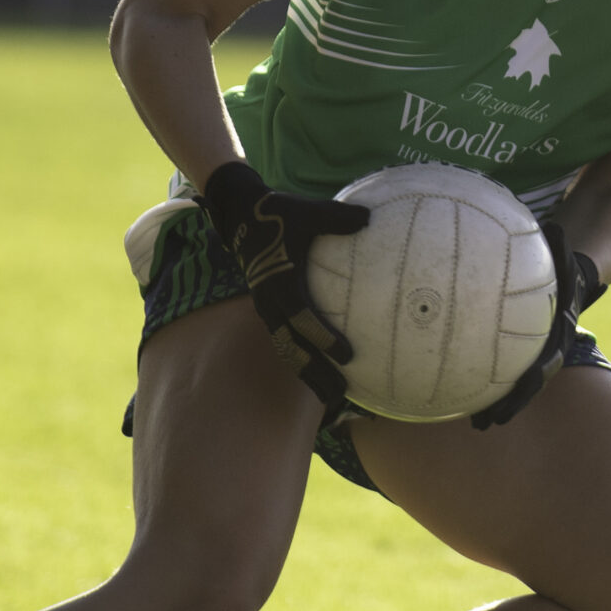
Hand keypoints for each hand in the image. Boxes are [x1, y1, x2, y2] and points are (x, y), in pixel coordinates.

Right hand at [200, 160, 370, 412]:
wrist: (241, 214)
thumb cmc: (279, 213)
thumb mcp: (308, 211)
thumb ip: (337, 218)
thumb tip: (368, 218)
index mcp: (280, 283)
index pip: (304, 318)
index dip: (324, 338)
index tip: (347, 355)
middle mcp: (271, 303)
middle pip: (292, 348)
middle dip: (314, 373)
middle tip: (340, 396)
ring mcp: (269, 308)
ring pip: (287, 350)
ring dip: (307, 373)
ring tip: (333, 398)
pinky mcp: (270, 308)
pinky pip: (286, 339)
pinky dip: (302, 356)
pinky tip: (323, 370)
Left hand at [470, 219, 602, 430]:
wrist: (578, 281)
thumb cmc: (567, 264)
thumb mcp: (566, 255)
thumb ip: (561, 246)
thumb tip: (553, 226)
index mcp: (560, 333)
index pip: (547, 360)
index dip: (534, 378)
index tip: (522, 391)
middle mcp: (549, 350)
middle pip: (528, 384)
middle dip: (510, 405)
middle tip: (488, 423)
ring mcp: (533, 355)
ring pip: (513, 384)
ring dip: (494, 405)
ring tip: (473, 424)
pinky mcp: (519, 353)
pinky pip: (501, 371)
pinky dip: (483, 383)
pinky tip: (454, 393)